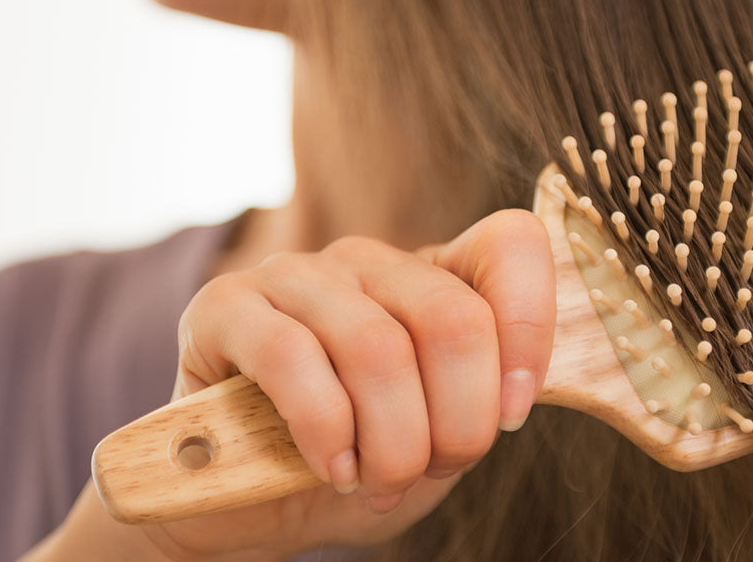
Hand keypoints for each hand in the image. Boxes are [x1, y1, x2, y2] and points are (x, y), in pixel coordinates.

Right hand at [25, 209, 555, 561]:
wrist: (250, 507)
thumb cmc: (357, 465)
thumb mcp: (438, 439)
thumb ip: (482, 402)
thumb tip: (510, 396)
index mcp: (430, 277)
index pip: (511, 244)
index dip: (530, 328)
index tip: (511, 414)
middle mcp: (367, 261)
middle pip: (452, 317)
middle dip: (458, 422)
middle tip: (430, 470)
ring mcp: (293, 275)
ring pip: (376, 346)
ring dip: (392, 442)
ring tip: (377, 484)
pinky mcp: (223, 306)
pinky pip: (290, 356)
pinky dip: (324, 429)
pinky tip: (331, 469)